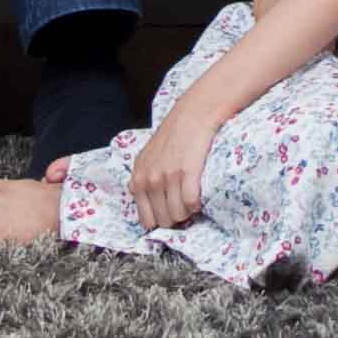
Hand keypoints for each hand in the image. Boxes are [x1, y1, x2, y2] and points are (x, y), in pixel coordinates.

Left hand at [128, 105, 216, 228]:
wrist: (192, 115)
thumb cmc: (172, 138)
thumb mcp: (147, 158)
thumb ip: (143, 181)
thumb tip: (145, 205)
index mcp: (138, 179)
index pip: (146, 220)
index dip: (160, 220)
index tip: (170, 213)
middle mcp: (150, 180)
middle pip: (164, 221)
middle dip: (175, 217)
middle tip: (183, 205)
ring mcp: (167, 177)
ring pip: (178, 215)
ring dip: (188, 212)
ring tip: (191, 198)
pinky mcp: (187, 173)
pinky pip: (191, 204)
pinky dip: (197, 204)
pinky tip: (198, 194)